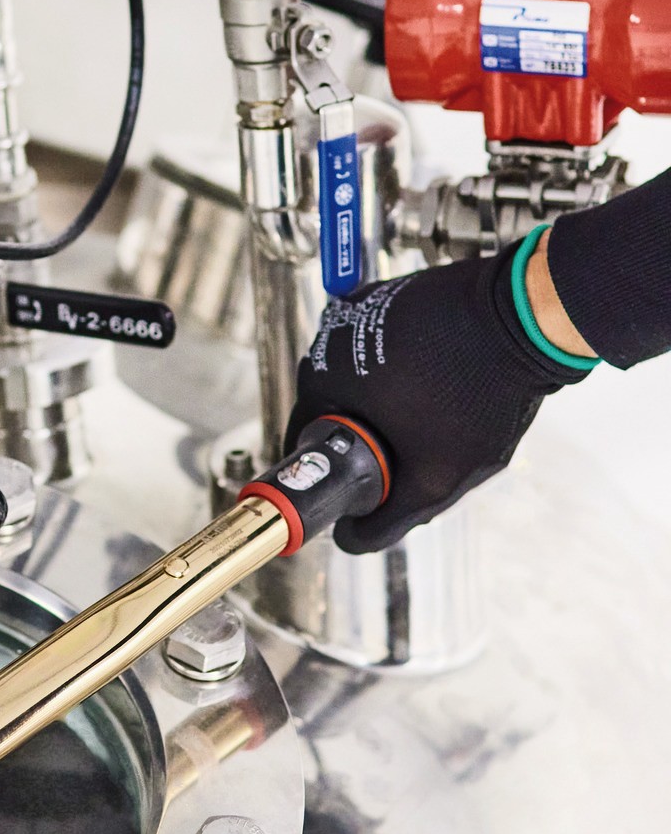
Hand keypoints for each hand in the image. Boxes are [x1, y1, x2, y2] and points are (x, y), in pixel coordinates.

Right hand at [287, 243, 588, 553]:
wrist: (527, 317)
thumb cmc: (479, 390)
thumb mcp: (434, 478)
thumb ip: (387, 521)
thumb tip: (350, 540)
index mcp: (321, 377)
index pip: (305, 441)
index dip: (331, 473)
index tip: (362, 486)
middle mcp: (329, 335)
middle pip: (335, 409)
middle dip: (366, 438)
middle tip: (411, 457)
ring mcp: (363, 308)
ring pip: (363, 378)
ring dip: (388, 402)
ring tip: (437, 415)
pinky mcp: (394, 293)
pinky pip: (387, 347)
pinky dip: (407, 368)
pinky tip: (446, 381)